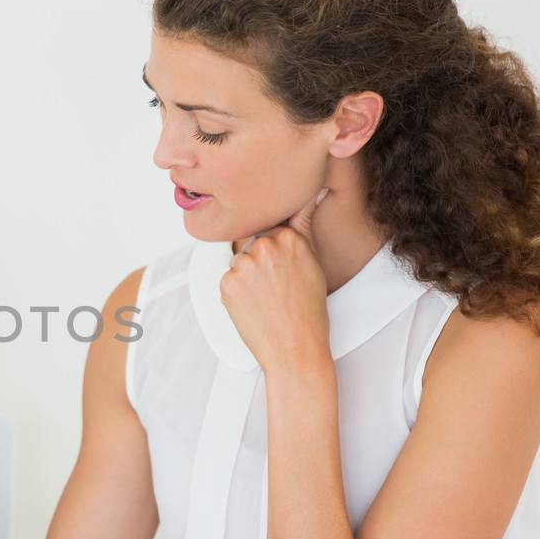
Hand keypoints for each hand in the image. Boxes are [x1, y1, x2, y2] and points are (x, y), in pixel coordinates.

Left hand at [220, 187, 332, 374]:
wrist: (296, 347)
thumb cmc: (308, 308)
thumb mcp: (313, 260)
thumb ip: (303, 223)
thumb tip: (313, 191)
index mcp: (287, 236)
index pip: (266, 225)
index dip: (271, 245)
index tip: (277, 264)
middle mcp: (264, 246)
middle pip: (249, 240)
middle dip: (257, 258)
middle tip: (274, 285)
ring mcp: (243, 265)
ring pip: (236, 260)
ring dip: (245, 274)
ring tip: (265, 297)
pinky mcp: (227, 284)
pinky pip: (226, 279)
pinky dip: (235, 291)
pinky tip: (253, 305)